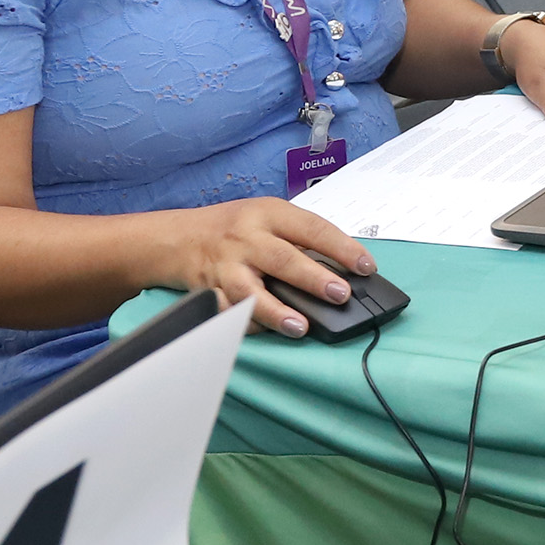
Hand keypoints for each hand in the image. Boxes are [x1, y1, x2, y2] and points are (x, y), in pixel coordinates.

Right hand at [159, 198, 375, 338]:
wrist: (178, 237)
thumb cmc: (235, 227)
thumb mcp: (269, 218)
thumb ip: (302, 239)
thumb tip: (346, 269)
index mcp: (269, 214)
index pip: (312, 228)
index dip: (342, 248)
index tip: (366, 266)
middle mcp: (246, 238)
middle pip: (282, 259)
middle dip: (313, 279)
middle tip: (340, 295)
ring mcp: (226, 266)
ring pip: (250, 290)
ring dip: (276, 311)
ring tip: (300, 326)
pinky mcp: (210, 290)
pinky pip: (227, 311)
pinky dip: (245, 323)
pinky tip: (263, 330)